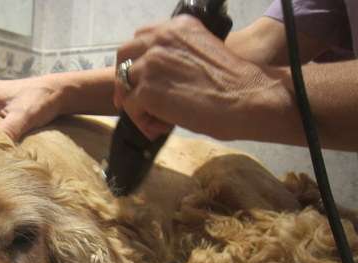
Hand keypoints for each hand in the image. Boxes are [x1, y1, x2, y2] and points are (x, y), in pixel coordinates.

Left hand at [113, 15, 290, 140]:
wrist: (246, 98)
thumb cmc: (232, 84)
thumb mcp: (201, 54)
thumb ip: (176, 57)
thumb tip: (155, 77)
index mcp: (177, 26)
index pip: (140, 38)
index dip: (137, 61)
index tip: (141, 79)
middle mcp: (160, 38)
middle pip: (124, 56)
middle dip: (125, 80)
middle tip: (135, 103)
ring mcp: (151, 63)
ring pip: (124, 85)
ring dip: (137, 105)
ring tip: (158, 121)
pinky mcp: (147, 90)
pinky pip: (130, 107)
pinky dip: (142, 121)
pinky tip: (161, 128)